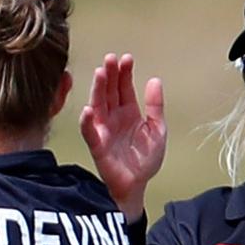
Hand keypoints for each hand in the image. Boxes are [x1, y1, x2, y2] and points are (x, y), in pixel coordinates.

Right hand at [79, 51, 167, 213]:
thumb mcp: (157, 129)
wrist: (137, 185)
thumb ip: (155, 106)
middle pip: (109, 91)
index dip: (124, 73)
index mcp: (128, 112)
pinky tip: (88, 110)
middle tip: (110, 59)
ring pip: (98, 105)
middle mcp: (113, 117)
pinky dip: (87, 121)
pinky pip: (90, 131)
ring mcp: (104, 129)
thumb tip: (155, 80)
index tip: (126, 59)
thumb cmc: (144, 160)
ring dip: (98, 89)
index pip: (124, 87)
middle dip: (109, 75)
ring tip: (100, 74)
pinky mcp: (98, 145)